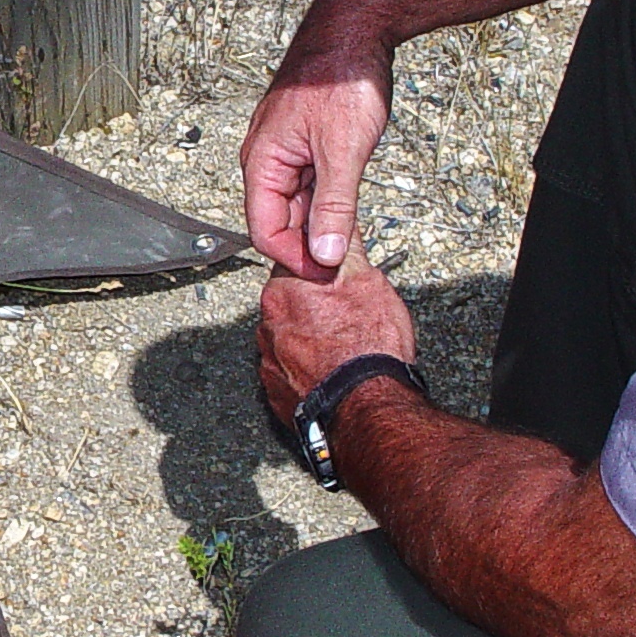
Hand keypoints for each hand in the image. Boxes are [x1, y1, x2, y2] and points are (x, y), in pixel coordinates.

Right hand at [240, 45, 391, 280]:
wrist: (356, 27)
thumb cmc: (341, 74)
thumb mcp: (343, 151)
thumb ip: (334, 206)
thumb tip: (324, 253)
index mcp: (263, 160)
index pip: (264, 230)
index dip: (295, 257)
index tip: (327, 272)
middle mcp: (267, 156)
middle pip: (278, 220)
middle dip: (308, 244)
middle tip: (344, 259)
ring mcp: (286, 148)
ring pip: (296, 203)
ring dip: (320, 222)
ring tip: (349, 235)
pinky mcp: (306, 141)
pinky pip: (309, 183)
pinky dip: (327, 200)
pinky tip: (348, 205)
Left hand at [257, 251, 415, 422]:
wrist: (367, 408)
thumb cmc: (367, 350)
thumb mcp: (368, 281)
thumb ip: (347, 250)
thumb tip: (341, 228)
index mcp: (282, 291)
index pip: (295, 264)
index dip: (321, 270)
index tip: (337, 279)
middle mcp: (267, 325)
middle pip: (290, 302)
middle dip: (315, 306)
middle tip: (348, 316)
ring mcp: (269, 362)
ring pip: (290, 338)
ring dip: (310, 339)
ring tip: (343, 347)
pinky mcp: (276, 393)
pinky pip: (290, 372)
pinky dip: (308, 370)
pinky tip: (332, 370)